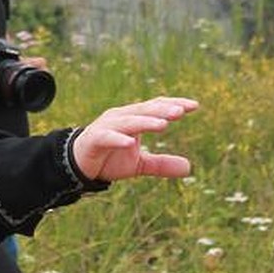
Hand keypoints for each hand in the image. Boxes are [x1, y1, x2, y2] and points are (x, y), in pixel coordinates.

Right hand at [72, 97, 197, 182]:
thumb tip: (189, 168)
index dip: (173, 104)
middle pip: (144, 110)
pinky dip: (118, 139)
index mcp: (133, 118)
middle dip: (162, 110)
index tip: (195, 106)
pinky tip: (131, 143)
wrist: (78, 165)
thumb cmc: (110, 158)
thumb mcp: (140, 164)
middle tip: (181, 111)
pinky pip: (107, 137)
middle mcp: (120, 117)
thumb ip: (162, 164)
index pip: (156, 107)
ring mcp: (106, 127)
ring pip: (128, 121)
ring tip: (163, 124)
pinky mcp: (94, 139)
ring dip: (145, 121)